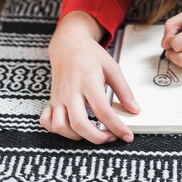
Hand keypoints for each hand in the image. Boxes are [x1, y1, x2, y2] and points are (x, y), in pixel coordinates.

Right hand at [40, 11, 139, 143]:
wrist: (68, 44)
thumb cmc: (90, 55)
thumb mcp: (112, 67)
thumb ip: (124, 90)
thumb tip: (135, 110)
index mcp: (88, 81)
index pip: (103, 111)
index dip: (116, 127)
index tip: (127, 136)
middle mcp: (71, 91)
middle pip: (79, 124)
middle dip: (96, 137)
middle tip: (110, 137)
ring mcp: (58, 96)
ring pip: (60, 126)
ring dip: (77, 136)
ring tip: (92, 132)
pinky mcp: (51, 99)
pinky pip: (47, 121)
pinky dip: (57, 130)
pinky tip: (71, 128)